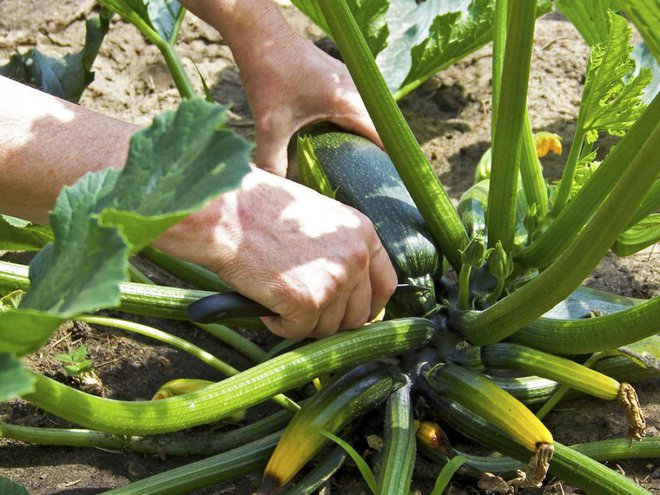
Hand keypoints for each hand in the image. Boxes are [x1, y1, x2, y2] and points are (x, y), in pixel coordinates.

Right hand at [155, 167, 396, 338]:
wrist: (225, 211)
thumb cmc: (260, 209)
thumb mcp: (317, 216)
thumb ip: (339, 249)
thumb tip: (346, 291)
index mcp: (362, 233)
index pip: (385, 285)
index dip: (368, 307)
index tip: (352, 316)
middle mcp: (356, 257)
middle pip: (357, 315)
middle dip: (330, 320)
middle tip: (302, 311)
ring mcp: (334, 281)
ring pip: (326, 328)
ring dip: (301, 321)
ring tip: (276, 296)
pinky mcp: (308, 302)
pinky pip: (297, 332)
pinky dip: (278, 324)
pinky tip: (264, 302)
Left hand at [241, 36, 381, 176]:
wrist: (261, 34)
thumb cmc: (268, 73)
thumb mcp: (269, 124)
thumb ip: (273, 160)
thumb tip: (277, 190)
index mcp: (349, 102)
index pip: (384, 137)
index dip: (388, 162)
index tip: (387, 184)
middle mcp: (358, 89)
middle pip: (379, 130)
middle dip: (373, 157)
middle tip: (365, 184)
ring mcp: (352, 81)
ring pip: (368, 118)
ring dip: (362, 141)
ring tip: (354, 168)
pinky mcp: (341, 78)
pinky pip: (357, 107)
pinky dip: (352, 127)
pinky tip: (337, 143)